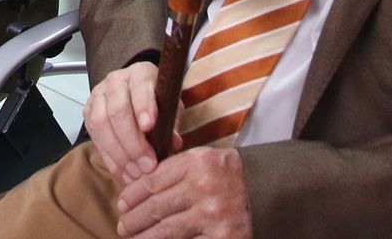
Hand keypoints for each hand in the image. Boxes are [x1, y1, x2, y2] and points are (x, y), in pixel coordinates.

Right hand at [83, 61, 161, 185]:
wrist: (133, 91)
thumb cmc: (155, 100)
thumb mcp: (170, 106)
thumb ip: (171, 122)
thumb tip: (173, 143)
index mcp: (139, 74)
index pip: (140, 87)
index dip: (143, 107)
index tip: (149, 127)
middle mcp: (115, 81)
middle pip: (117, 111)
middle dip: (133, 142)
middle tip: (148, 165)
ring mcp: (98, 97)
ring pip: (101, 125)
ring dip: (120, 154)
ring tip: (136, 172)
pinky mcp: (88, 113)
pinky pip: (95, 138)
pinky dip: (111, 160)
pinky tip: (125, 173)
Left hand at [116, 147, 252, 238]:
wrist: (270, 191)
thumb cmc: (229, 175)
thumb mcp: (203, 160)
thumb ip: (173, 171)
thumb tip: (138, 190)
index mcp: (196, 163)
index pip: (151, 182)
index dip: (131, 196)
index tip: (122, 205)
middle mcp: (204, 187)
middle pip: (155, 208)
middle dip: (133, 221)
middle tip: (122, 227)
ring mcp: (213, 215)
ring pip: (166, 231)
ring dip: (144, 238)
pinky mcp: (223, 238)